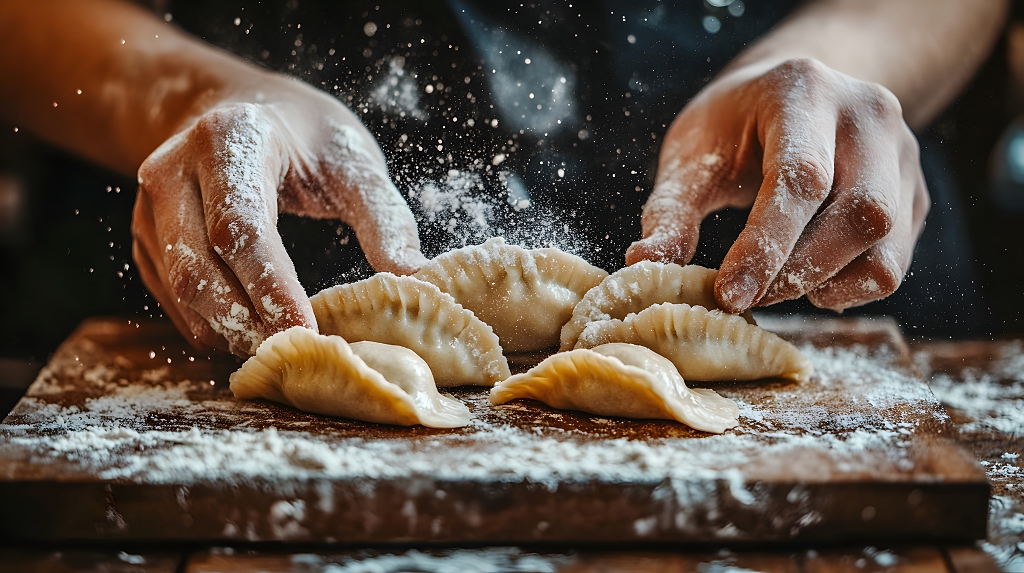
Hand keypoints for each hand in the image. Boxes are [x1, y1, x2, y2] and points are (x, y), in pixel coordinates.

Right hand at [132, 76, 426, 355]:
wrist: (236, 109)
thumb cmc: (304, 136)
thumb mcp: (352, 159)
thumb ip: (384, 216)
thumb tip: (415, 277)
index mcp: (228, 140)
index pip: (241, 227)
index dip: (271, 287)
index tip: (307, 332)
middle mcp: (172, 170)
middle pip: (197, 267)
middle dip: (246, 321)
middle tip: (298, 356)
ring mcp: (149, 207)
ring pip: (179, 290)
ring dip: (227, 332)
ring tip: (282, 352)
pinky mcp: (145, 237)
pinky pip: (171, 298)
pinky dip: (210, 326)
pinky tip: (253, 336)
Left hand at [626, 58, 929, 313]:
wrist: (794, 97)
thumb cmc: (734, 127)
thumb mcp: (692, 155)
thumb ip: (670, 210)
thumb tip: (642, 266)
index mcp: (806, 92)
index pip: (802, 178)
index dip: (766, 246)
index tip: (730, 295)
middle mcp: (869, 116)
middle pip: (861, 213)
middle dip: (797, 271)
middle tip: (746, 296)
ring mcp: (902, 155)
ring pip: (886, 244)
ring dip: (825, 284)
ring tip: (774, 285)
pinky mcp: (913, 195)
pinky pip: (894, 261)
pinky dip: (848, 288)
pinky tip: (808, 280)